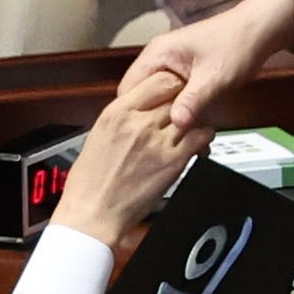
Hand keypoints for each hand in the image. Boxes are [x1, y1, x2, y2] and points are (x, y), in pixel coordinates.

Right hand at [51, 73, 213, 242]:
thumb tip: (137, 110)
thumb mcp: (98, 137)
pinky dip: (204, 138)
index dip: (170, 84)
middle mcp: (139, 123)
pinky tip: (197, 145)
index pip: (157, 80)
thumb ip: (122, 119)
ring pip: (192, 114)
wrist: (93, 213)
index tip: (173, 91)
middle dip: (183, 101)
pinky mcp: (173, 162)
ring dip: (195, 119)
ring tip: (191, 127)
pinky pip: (201, 138)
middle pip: (176, 95)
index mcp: (117, 113)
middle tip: (185, 109)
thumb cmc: (90, 183)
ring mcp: (158, 142)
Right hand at [120, 0, 293, 130]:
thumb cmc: (237, 44)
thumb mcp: (214, 76)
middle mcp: (157, 60)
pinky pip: (172, 98)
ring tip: (177, 142)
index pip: (128, 90)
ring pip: (156, 100)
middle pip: (139, 98)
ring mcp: (170, 67)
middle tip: (162, 144)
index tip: (141, 137)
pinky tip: (190, 131)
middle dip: (149, 120)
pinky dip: (179, 113)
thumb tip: (176, 124)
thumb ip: (193, 100)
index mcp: (156, 54)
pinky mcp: (183, 75)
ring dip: (166, 119)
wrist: (260, 30)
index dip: (132, 114)